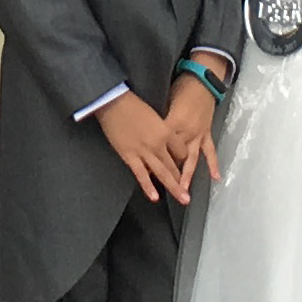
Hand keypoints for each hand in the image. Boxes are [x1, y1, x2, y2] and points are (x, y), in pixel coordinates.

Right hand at [91, 84, 216, 205]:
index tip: (181, 165)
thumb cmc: (133, 105)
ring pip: (162, 173)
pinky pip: (141, 174)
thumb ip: (161, 131)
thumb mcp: (155, 116)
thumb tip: (163, 143)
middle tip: (188, 194)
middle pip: (174, 165)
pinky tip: (155, 197)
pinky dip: (148, 187)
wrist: (114, 102)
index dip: (182, 159)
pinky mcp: (130, 155)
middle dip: (182, 180)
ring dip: (173, 187)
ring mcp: (144, 151)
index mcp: (167, 131)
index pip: (181, 151)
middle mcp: (159, 144)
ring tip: (182, 199)